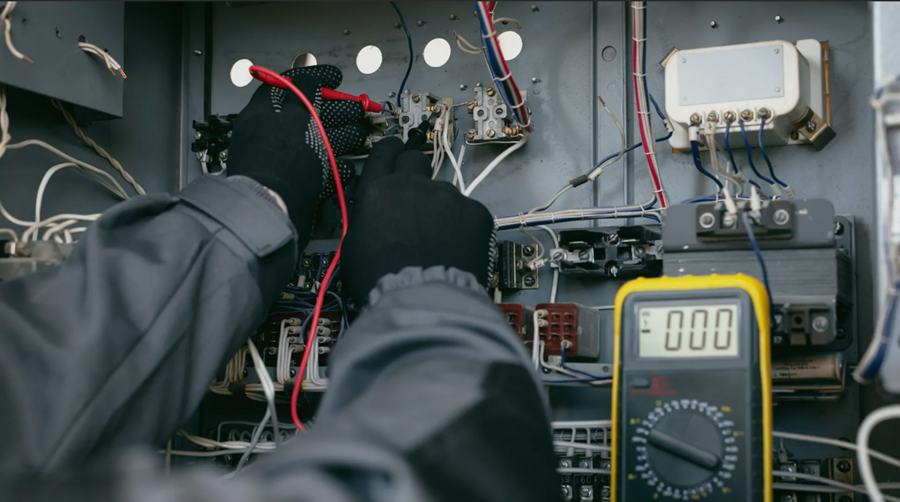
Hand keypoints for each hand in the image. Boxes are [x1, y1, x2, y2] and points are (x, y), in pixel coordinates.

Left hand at [227, 65, 366, 246]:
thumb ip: (303, 90)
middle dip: (336, 110)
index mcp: (264, 115)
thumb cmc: (278, 159)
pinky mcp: (297, 187)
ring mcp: (285, 163)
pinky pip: (319, 173)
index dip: (314, 77)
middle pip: (309, 116)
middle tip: (357, 109)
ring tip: (359, 135)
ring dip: (342, 138)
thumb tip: (309, 75)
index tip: (336, 77)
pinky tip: (345, 166)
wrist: (273, 208)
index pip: (289, 86)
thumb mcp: (293, 113)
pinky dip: (334, 168)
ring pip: (318, 144)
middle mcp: (273, 138)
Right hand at [343, 137, 495, 306]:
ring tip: (437, 241)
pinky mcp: (476, 213)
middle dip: (415, 174)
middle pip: (416, 160)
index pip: (384, 153)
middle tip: (415, 198)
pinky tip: (456, 249)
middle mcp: (413, 185)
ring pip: (444, 193)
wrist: (422, 301)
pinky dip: (464, 227)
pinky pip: (469, 212)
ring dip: (440, 209)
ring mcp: (448, 197)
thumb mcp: (353, 246)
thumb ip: (364, 217)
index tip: (395, 150)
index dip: (390, 151)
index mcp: (378, 191)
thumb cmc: (383, 282)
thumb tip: (370, 213)